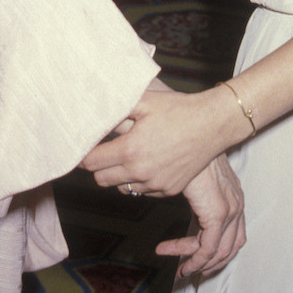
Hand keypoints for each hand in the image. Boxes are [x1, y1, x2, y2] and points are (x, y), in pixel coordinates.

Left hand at [81, 86, 242, 196]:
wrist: (212, 124)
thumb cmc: (178, 109)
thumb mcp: (144, 101)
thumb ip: (117, 108)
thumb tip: (94, 112)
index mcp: (130, 150)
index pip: (91, 163)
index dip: (82, 156)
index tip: (81, 149)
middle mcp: (140, 171)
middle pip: (101, 180)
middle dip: (97, 167)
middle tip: (102, 151)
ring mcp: (155, 184)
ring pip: (121, 188)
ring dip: (117, 175)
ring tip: (126, 155)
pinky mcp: (169, 190)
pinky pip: (143, 191)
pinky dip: (139, 181)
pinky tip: (146, 162)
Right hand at [156, 156, 245, 277]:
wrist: (188, 133)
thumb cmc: (186, 148)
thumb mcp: (192, 177)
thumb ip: (191, 196)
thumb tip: (177, 208)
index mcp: (233, 195)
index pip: (232, 235)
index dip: (215, 252)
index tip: (193, 257)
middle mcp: (236, 203)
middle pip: (230, 247)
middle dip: (209, 263)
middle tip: (188, 270)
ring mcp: (231, 208)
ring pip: (219, 251)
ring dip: (199, 264)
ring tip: (180, 269)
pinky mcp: (218, 212)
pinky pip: (208, 247)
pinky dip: (194, 258)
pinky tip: (177, 258)